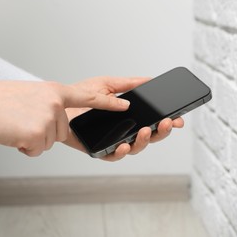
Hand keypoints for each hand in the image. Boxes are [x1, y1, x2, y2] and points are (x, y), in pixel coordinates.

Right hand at [0, 80, 131, 156]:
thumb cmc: (0, 101)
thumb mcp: (32, 95)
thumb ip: (52, 104)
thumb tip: (60, 117)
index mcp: (56, 91)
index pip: (89, 98)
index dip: (108, 102)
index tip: (125, 104)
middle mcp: (56, 103)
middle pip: (63, 130)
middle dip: (44, 132)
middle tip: (24, 120)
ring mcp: (49, 118)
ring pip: (50, 141)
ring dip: (33, 139)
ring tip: (17, 125)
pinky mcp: (39, 134)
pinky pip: (38, 149)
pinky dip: (25, 147)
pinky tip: (14, 134)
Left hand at [64, 76, 183, 161]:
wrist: (58, 104)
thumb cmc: (81, 95)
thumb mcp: (107, 84)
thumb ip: (128, 84)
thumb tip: (149, 80)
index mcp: (130, 116)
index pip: (153, 121)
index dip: (167, 122)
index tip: (178, 119)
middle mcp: (125, 130)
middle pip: (150, 136)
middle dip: (162, 132)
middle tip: (167, 123)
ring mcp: (114, 141)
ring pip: (136, 147)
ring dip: (145, 141)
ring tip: (146, 130)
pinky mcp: (100, 149)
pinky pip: (114, 156)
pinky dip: (122, 152)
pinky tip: (125, 144)